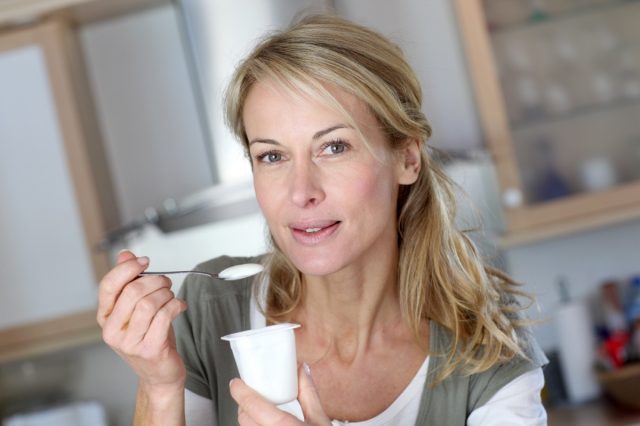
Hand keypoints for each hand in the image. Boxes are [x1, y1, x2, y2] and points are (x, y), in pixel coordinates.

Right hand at [97, 250, 187, 389]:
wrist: (160, 372)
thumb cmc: (149, 337)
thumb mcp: (136, 308)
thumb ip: (129, 281)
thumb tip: (125, 255)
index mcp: (105, 317)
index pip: (108, 286)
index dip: (127, 269)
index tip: (144, 261)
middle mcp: (112, 331)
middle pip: (132, 292)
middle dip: (154, 281)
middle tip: (165, 282)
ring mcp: (129, 342)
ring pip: (149, 303)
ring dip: (166, 294)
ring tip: (171, 296)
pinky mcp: (149, 349)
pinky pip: (164, 316)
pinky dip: (175, 305)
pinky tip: (179, 306)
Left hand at [230, 363, 330, 425]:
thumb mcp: (321, 422)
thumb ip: (309, 395)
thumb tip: (302, 370)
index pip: (252, 406)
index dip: (240, 392)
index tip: (236, 383)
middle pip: (244, 419)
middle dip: (245, 405)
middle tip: (252, 396)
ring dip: (250, 422)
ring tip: (259, 415)